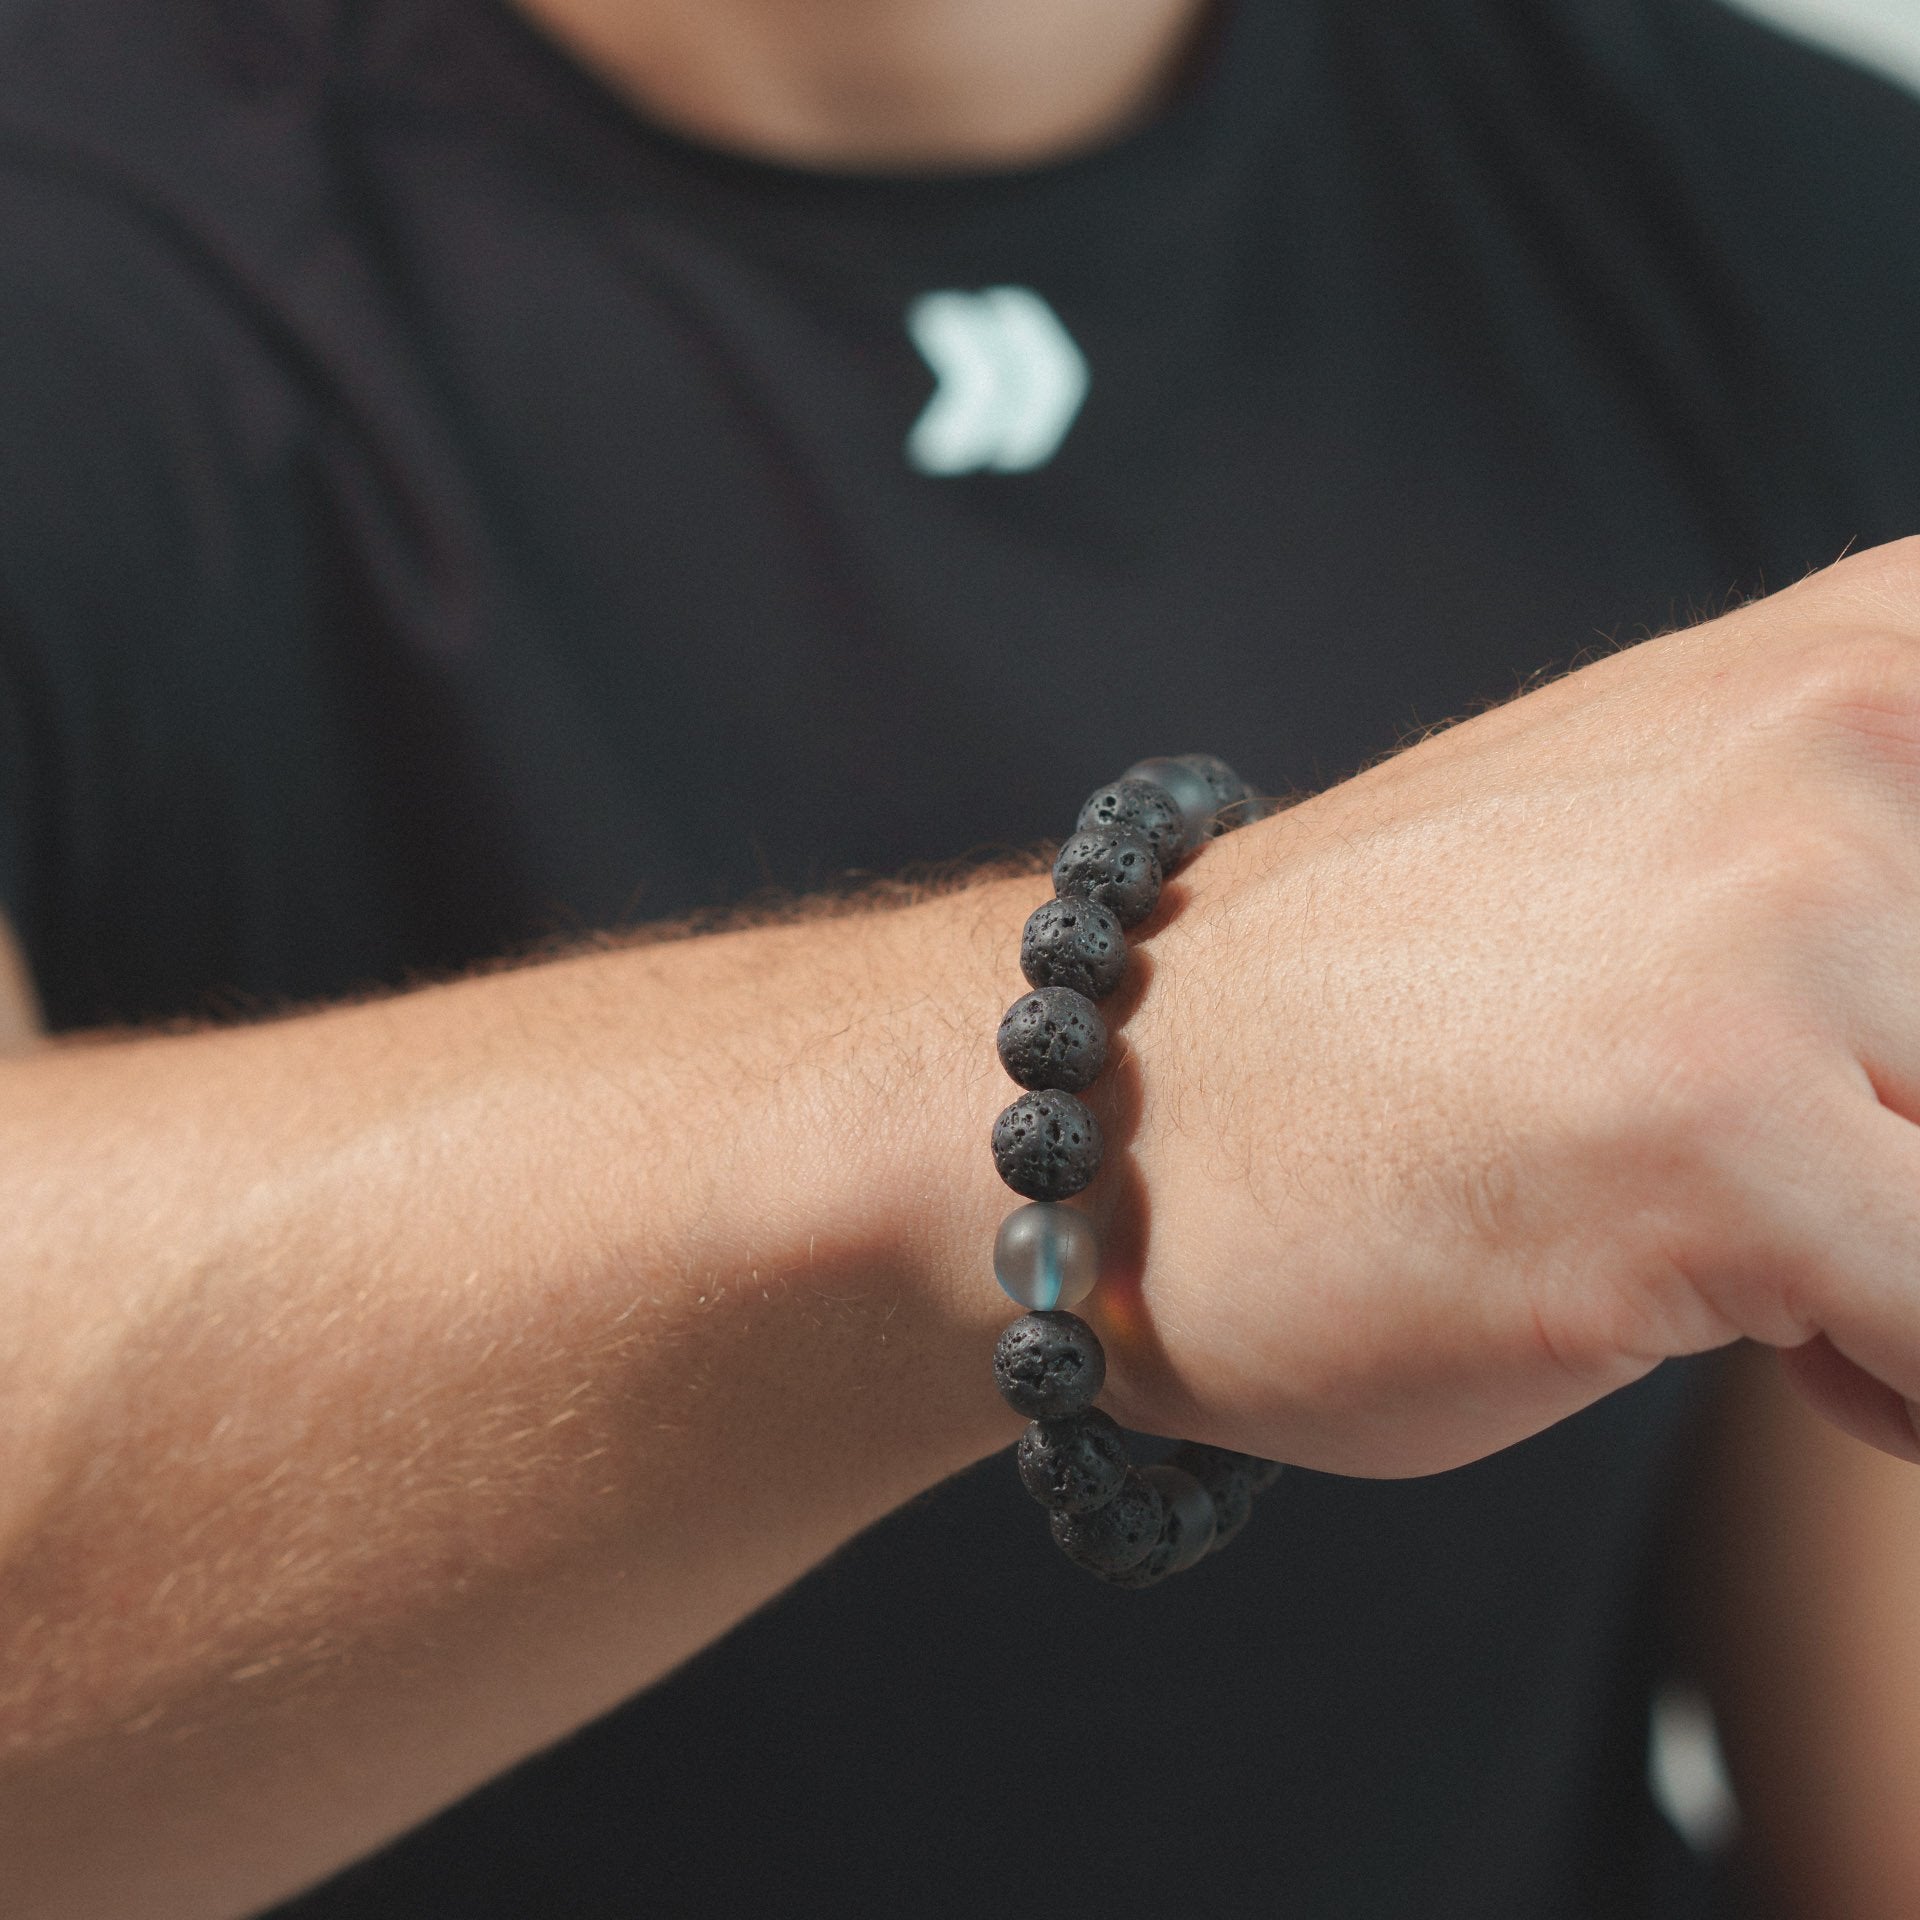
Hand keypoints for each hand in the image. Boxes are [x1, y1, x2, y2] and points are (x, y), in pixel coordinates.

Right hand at [1093, 536, 1919, 1474]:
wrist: (1109, 1101)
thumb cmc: (1404, 1014)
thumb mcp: (1713, 858)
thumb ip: (1910, 889)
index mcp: (1883, 648)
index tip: (1893, 1080)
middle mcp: (1860, 731)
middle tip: (1851, 1194)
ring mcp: (1786, 921)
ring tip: (1801, 1269)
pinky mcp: (1720, 1131)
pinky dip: (1907, 1392)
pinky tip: (1779, 1349)